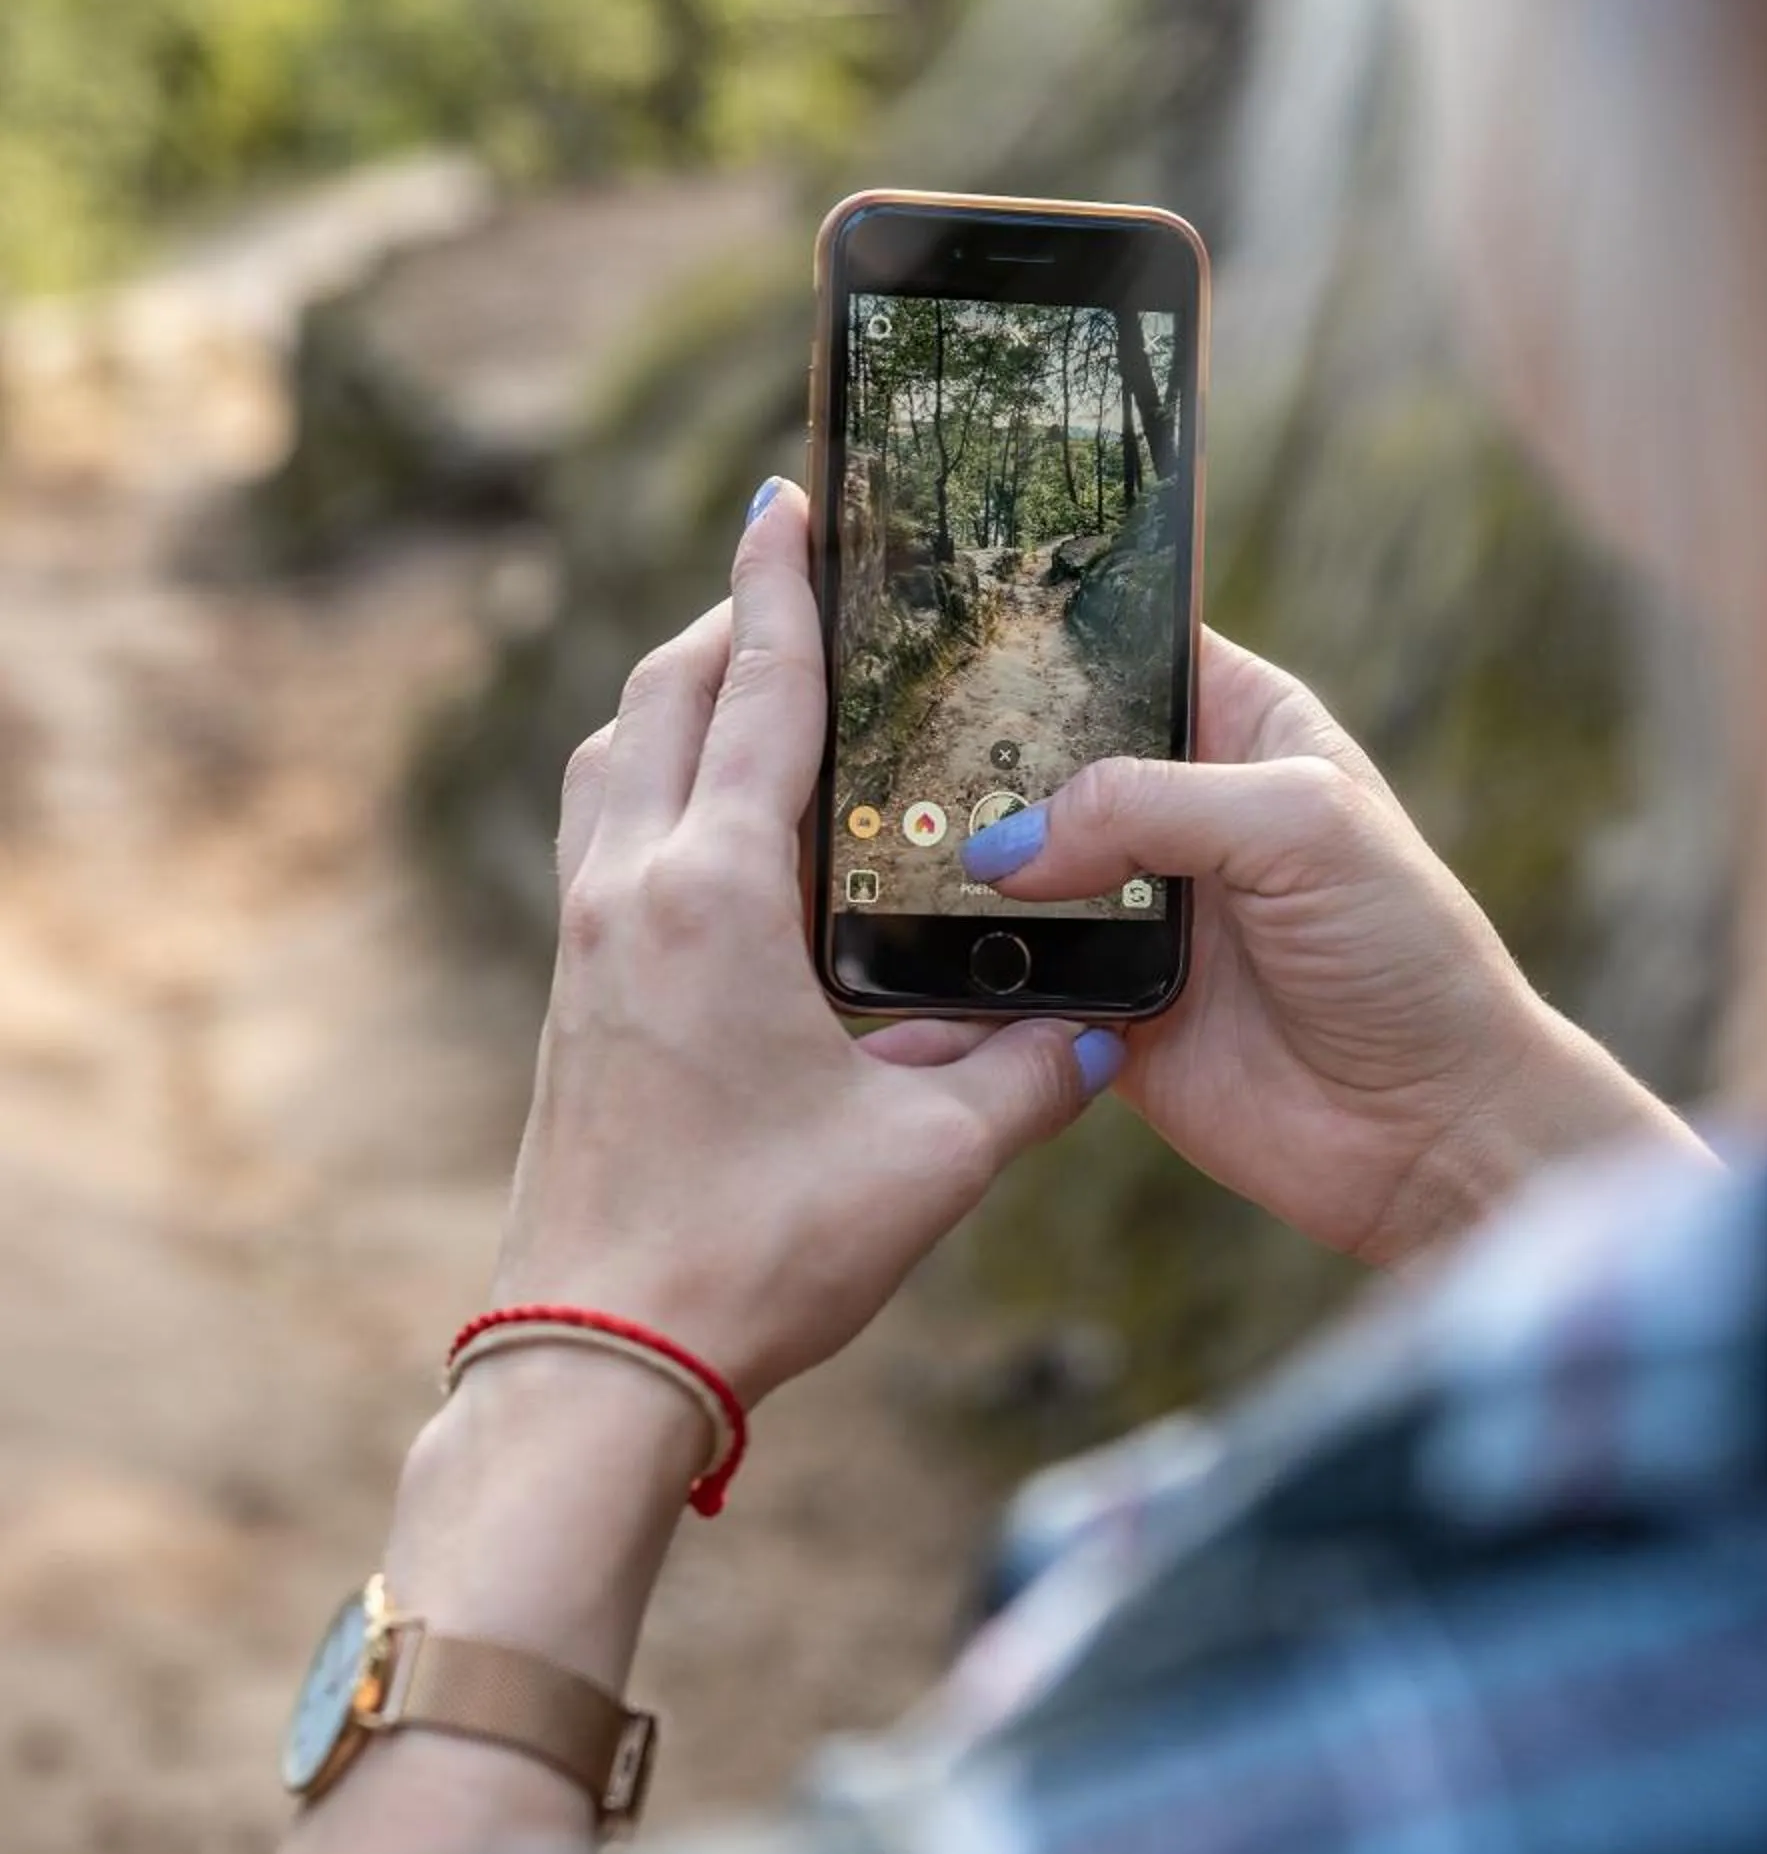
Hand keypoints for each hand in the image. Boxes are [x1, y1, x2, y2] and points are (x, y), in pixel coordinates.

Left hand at [494, 478, 1119, 1408]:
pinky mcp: (572, 986)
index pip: (762, 693)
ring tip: (761, 678)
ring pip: (617, 754)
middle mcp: (630, 888)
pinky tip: (719, 819)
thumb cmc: (756, 1253)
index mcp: (713, 895)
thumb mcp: (927, 1163)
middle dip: (734, 618)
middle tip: (801, 569)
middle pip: (667, 695)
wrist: (595, 1357)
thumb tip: (1107, 1035)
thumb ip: (1030, 1079)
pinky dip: (655, 774)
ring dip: (682, 694)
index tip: (790, 497)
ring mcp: (585, 936)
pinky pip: (605, 825)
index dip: (787, 586)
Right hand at [959, 631, 1704, 1265]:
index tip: (954, 622)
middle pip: (1047, 755)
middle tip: (889, 748)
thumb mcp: (1300, 826)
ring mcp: (1135, 909)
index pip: (1127, 649)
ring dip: (961, 864)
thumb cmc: (1405, 955)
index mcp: (1242, 728)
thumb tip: (1011, 845)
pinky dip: (967, 968)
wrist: (1429, 1131)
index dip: (1050, 633)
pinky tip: (913, 948)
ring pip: (1013, 866)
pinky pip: (1010, 976)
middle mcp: (1179, 810)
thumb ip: (1151, 802)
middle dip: (977, 754)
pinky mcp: (1104, 1004)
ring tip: (881, 844)